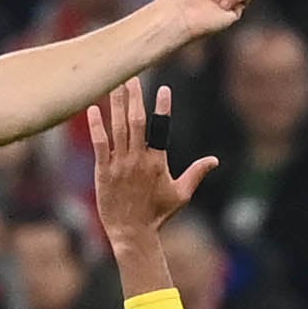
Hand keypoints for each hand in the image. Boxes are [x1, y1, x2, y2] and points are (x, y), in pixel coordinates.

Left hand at [84, 78, 214, 245]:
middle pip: (137, 121)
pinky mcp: (103, 171)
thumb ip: (196, 173)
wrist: (132, 233)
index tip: (164, 89)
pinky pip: (100, 144)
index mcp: (158, 162)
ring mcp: (120, 164)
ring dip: (116, 104)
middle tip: (132, 75)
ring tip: (115, 83)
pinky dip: (97, 126)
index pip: (161, 129)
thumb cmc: (158, 214)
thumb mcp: (182, 194)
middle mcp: (139, 160)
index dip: (163, 108)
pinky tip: (93, 109)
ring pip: (118, 128)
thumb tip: (214, 160)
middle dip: (134, 97)